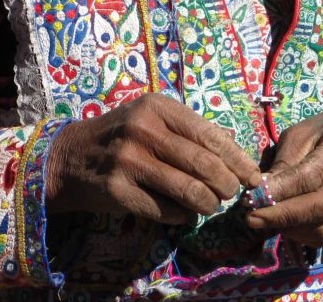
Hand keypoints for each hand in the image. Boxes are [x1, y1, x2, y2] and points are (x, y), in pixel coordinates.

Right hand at [46, 93, 262, 223]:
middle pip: (203, 164)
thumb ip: (186, 130)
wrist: (70, 157)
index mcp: (157, 107)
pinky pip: (165, 210)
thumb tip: (233, 153)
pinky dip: (183, 215)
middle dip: (227, 184)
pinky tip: (185, 214)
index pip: (210, 135)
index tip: (252, 176)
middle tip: (231, 193)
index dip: (236, 159)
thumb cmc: (121, 135)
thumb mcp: (151, 118)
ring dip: (208, 203)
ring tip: (210, 205)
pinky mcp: (118, 191)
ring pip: (188, 189)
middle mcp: (143, 130)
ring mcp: (129, 161)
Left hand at [245, 111, 322, 246]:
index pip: (313, 176)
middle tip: (252, 218)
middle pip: (322, 206)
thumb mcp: (300, 135)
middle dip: (282, 216)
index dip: (281, 192)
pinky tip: (288, 225)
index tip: (252, 200)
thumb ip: (283, 163)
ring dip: (291, 229)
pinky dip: (304, 235)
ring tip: (267, 220)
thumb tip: (260, 193)